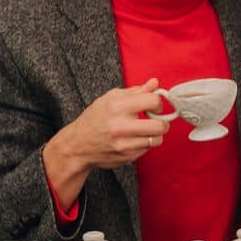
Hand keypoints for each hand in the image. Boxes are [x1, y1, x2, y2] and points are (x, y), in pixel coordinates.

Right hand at [42, 78, 168, 207]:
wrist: (77, 144)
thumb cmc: (94, 119)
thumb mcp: (110, 99)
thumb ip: (135, 91)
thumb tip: (155, 83)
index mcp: (118, 106)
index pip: (153, 102)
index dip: (158, 103)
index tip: (154, 106)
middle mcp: (121, 126)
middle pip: (160, 126)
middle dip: (162, 122)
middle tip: (156, 121)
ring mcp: (124, 144)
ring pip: (157, 139)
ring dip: (155, 134)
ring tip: (145, 130)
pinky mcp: (127, 157)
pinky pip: (147, 149)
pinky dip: (144, 144)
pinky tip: (134, 139)